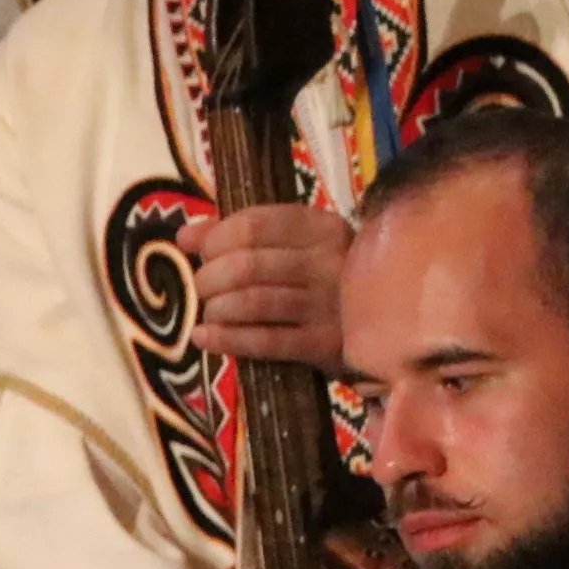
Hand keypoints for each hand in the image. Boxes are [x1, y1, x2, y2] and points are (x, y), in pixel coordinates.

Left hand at [179, 203, 352, 366]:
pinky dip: (225, 339)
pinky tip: (203, 337)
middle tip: (203, 289)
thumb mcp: (294, 244)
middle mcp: (328, 261)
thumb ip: (239, 233)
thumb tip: (184, 235)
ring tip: (209, 313)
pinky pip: (264, 341)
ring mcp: (328, 305)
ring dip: (216, 309)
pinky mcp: (324, 344)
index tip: (204, 253)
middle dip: (209, 278)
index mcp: (321, 227)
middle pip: (246, 265)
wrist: (384, 322)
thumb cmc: (322, 278)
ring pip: (252, 302)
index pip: (253, 224)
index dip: (215, 239)